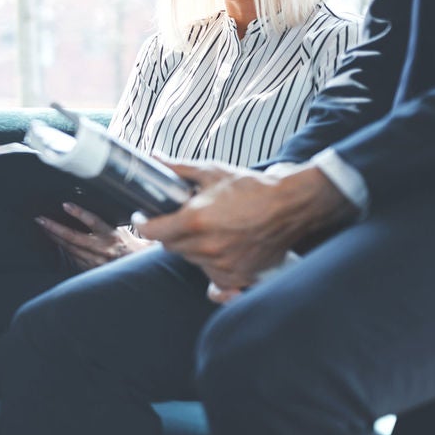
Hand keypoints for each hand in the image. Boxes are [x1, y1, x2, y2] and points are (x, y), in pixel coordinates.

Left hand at [33, 202, 151, 271]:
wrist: (140, 263)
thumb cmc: (129, 243)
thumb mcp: (120, 228)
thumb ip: (103, 223)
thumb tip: (85, 210)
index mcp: (112, 235)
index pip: (93, 221)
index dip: (79, 213)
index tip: (65, 205)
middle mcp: (103, 248)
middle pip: (74, 237)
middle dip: (55, 228)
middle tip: (40, 219)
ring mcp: (97, 260)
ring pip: (71, 249)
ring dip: (55, 238)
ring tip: (44, 229)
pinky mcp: (93, 269)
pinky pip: (74, 259)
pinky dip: (64, 251)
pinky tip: (55, 243)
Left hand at [133, 161, 351, 300]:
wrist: (291, 205)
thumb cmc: (252, 187)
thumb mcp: (212, 172)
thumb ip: (177, 168)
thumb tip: (152, 158)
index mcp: (195, 221)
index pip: (152, 232)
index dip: (144, 224)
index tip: (143, 218)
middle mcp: (206, 246)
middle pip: (170, 246)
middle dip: (170, 232)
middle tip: (180, 220)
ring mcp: (222, 264)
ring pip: (190, 259)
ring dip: (191, 247)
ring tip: (206, 230)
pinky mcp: (238, 275)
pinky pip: (212, 276)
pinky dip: (211, 264)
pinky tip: (219, 249)